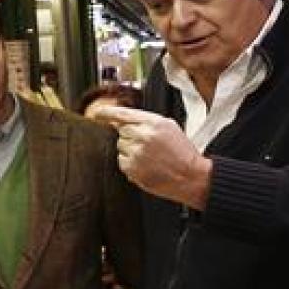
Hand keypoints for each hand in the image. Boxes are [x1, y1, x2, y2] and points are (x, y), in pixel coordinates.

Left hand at [95, 105, 212, 209]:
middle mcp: (144, 136)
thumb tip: (121, 120)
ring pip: (121, 145)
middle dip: (131, 137)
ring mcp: (137, 152)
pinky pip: (121, 160)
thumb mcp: (169, 128)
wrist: (191, 176)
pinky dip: (130, 162)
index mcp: (154, 123)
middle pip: (122, 131)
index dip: (107, 113)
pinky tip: (146, 165)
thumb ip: (145, 121)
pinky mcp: (132, 168)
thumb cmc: (182, 152)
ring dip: (130, 150)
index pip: (123, 114)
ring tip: (150, 156)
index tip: (97, 113)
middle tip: (147, 145)